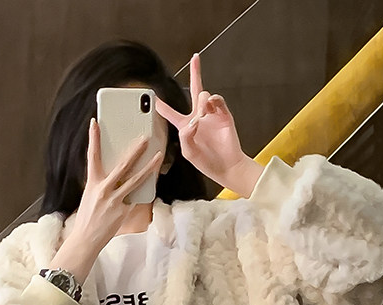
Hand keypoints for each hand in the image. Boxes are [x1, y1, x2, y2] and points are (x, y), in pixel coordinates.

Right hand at [66, 119, 163, 259]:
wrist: (86, 239)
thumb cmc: (88, 217)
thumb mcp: (91, 195)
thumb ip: (103, 182)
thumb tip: (118, 171)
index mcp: (92, 183)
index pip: (92, 156)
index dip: (93, 138)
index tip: (95, 123)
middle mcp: (103, 190)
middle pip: (122, 165)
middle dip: (135, 150)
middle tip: (145, 138)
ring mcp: (115, 201)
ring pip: (136, 180)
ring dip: (149, 167)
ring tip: (158, 156)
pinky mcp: (123, 211)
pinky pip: (136, 197)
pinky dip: (142, 190)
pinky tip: (150, 182)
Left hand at [155, 53, 262, 195]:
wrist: (227, 167)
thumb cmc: (207, 162)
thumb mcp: (189, 153)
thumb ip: (185, 137)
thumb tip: (192, 122)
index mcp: (186, 127)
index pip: (171, 113)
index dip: (163, 106)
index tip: (155, 98)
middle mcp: (198, 117)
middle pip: (195, 90)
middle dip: (195, 73)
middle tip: (195, 58)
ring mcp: (211, 115)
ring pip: (205, 96)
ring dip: (202, 99)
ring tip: (203, 110)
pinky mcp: (224, 116)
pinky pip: (218, 101)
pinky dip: (213, 101)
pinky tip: (210, 107)